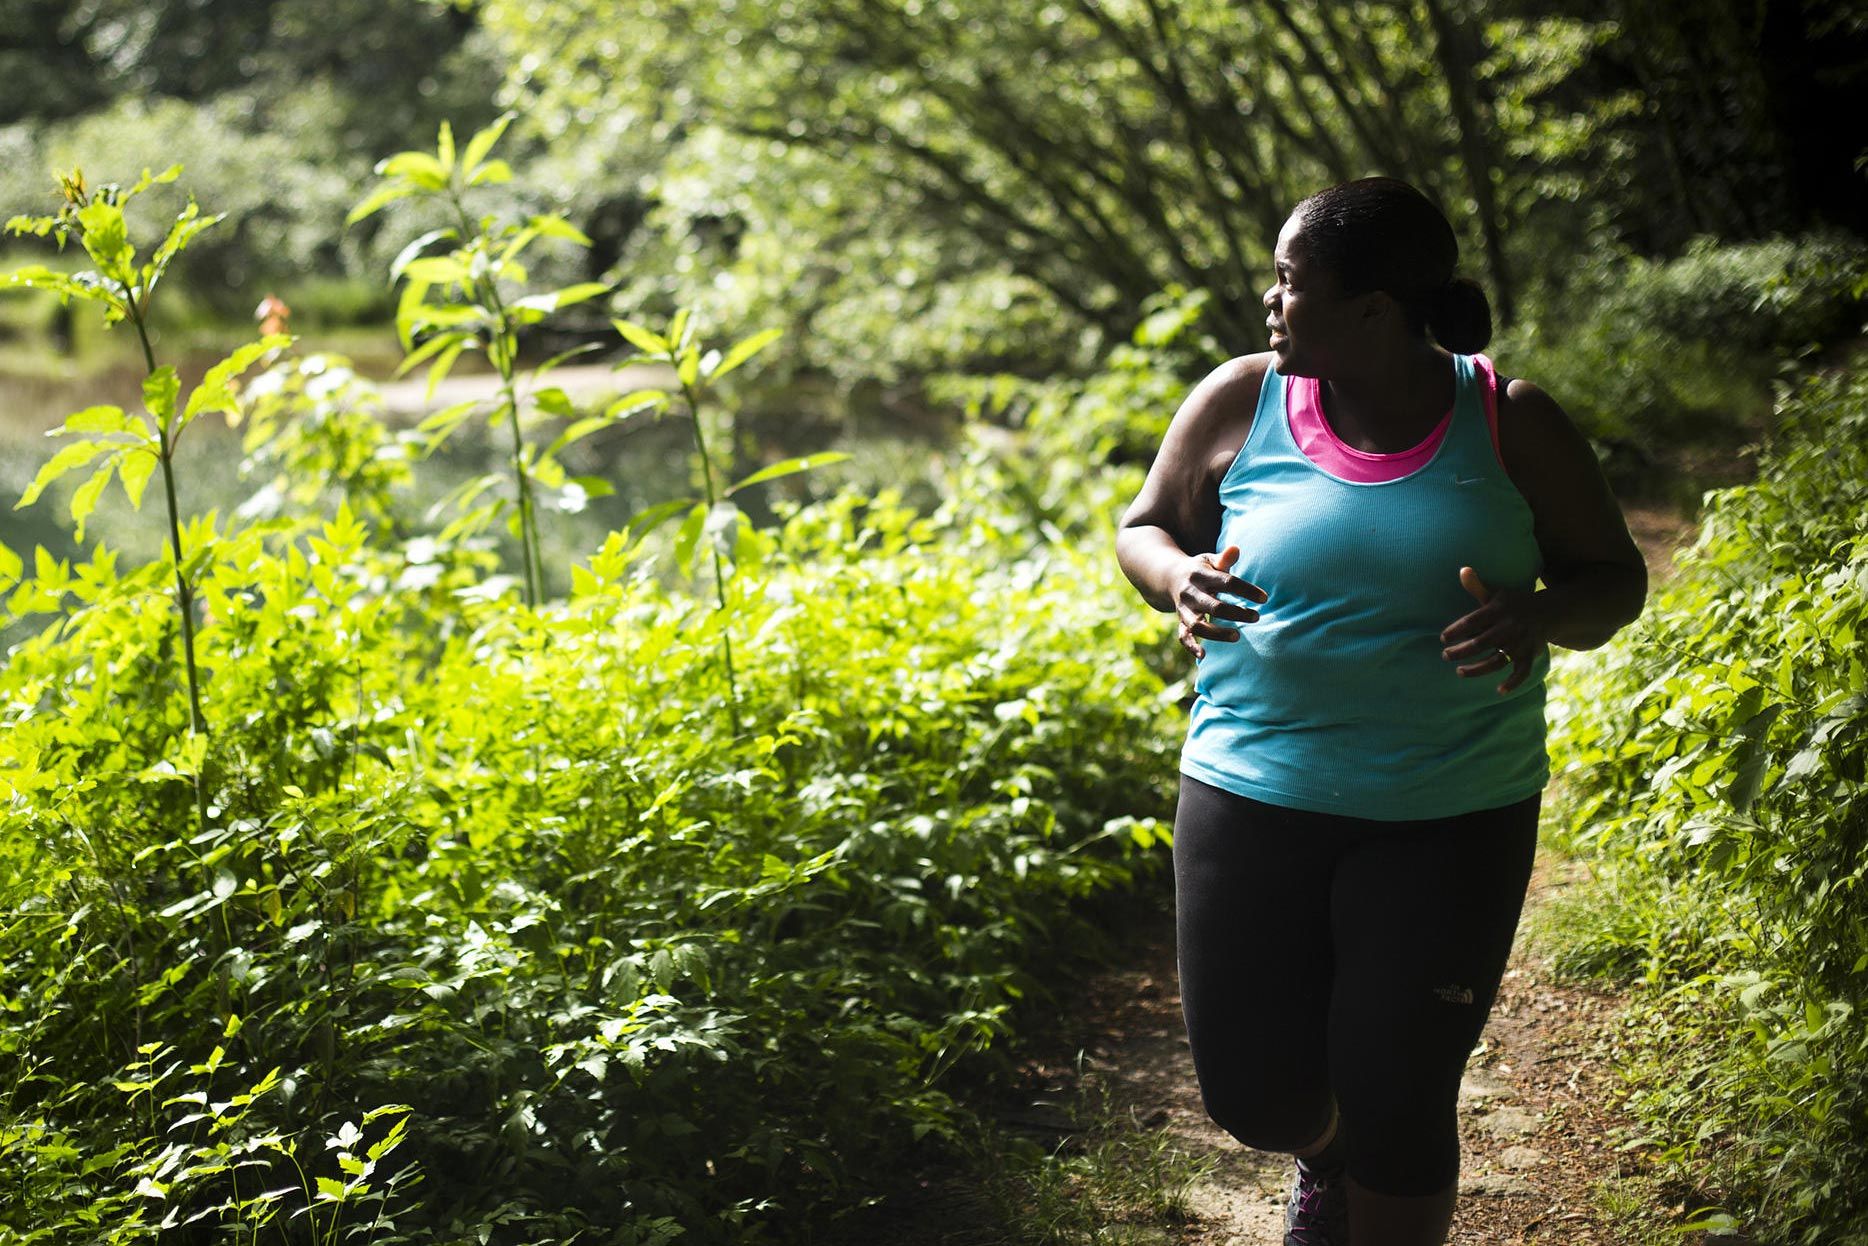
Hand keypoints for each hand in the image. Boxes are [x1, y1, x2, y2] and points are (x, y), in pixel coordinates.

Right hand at [1173, 545, 1266, 659]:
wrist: (1169, 577)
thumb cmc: (1200, 569)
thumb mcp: (1209, 560)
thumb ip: (1224, 559)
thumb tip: (1236, 549)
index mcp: (1200, 575)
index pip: (1226, 582)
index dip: (1246, 590)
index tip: (1264, 598)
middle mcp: (1190, 593)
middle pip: (1214, 606)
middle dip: (1236, 613)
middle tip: (1256, 617)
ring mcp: (1184, 609)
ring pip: (1198, 625)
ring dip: (1218, 633)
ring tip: (1237, 637)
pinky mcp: (1180, 621)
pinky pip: (1183, 636)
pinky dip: (1191, 647)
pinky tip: (1204, 656)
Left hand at [1439, 566, 1546, 693]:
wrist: (1549, 611)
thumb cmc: (1514, 604)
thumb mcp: (1496, 594)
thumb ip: (1477, 587)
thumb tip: (1462, 569)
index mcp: (1498, 611)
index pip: (1471, 622)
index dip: (1455, 631)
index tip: (1442, 638)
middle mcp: (1509, 627)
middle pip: (1480, 643)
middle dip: (1460, 651)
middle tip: (1446, 656)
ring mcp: (1520, 643)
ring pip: (1496, 660)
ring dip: (1477, 669)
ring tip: (1459, 672)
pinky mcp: (1529, 655)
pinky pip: (1522, 672)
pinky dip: (1513, 682)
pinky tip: (1499, 690)